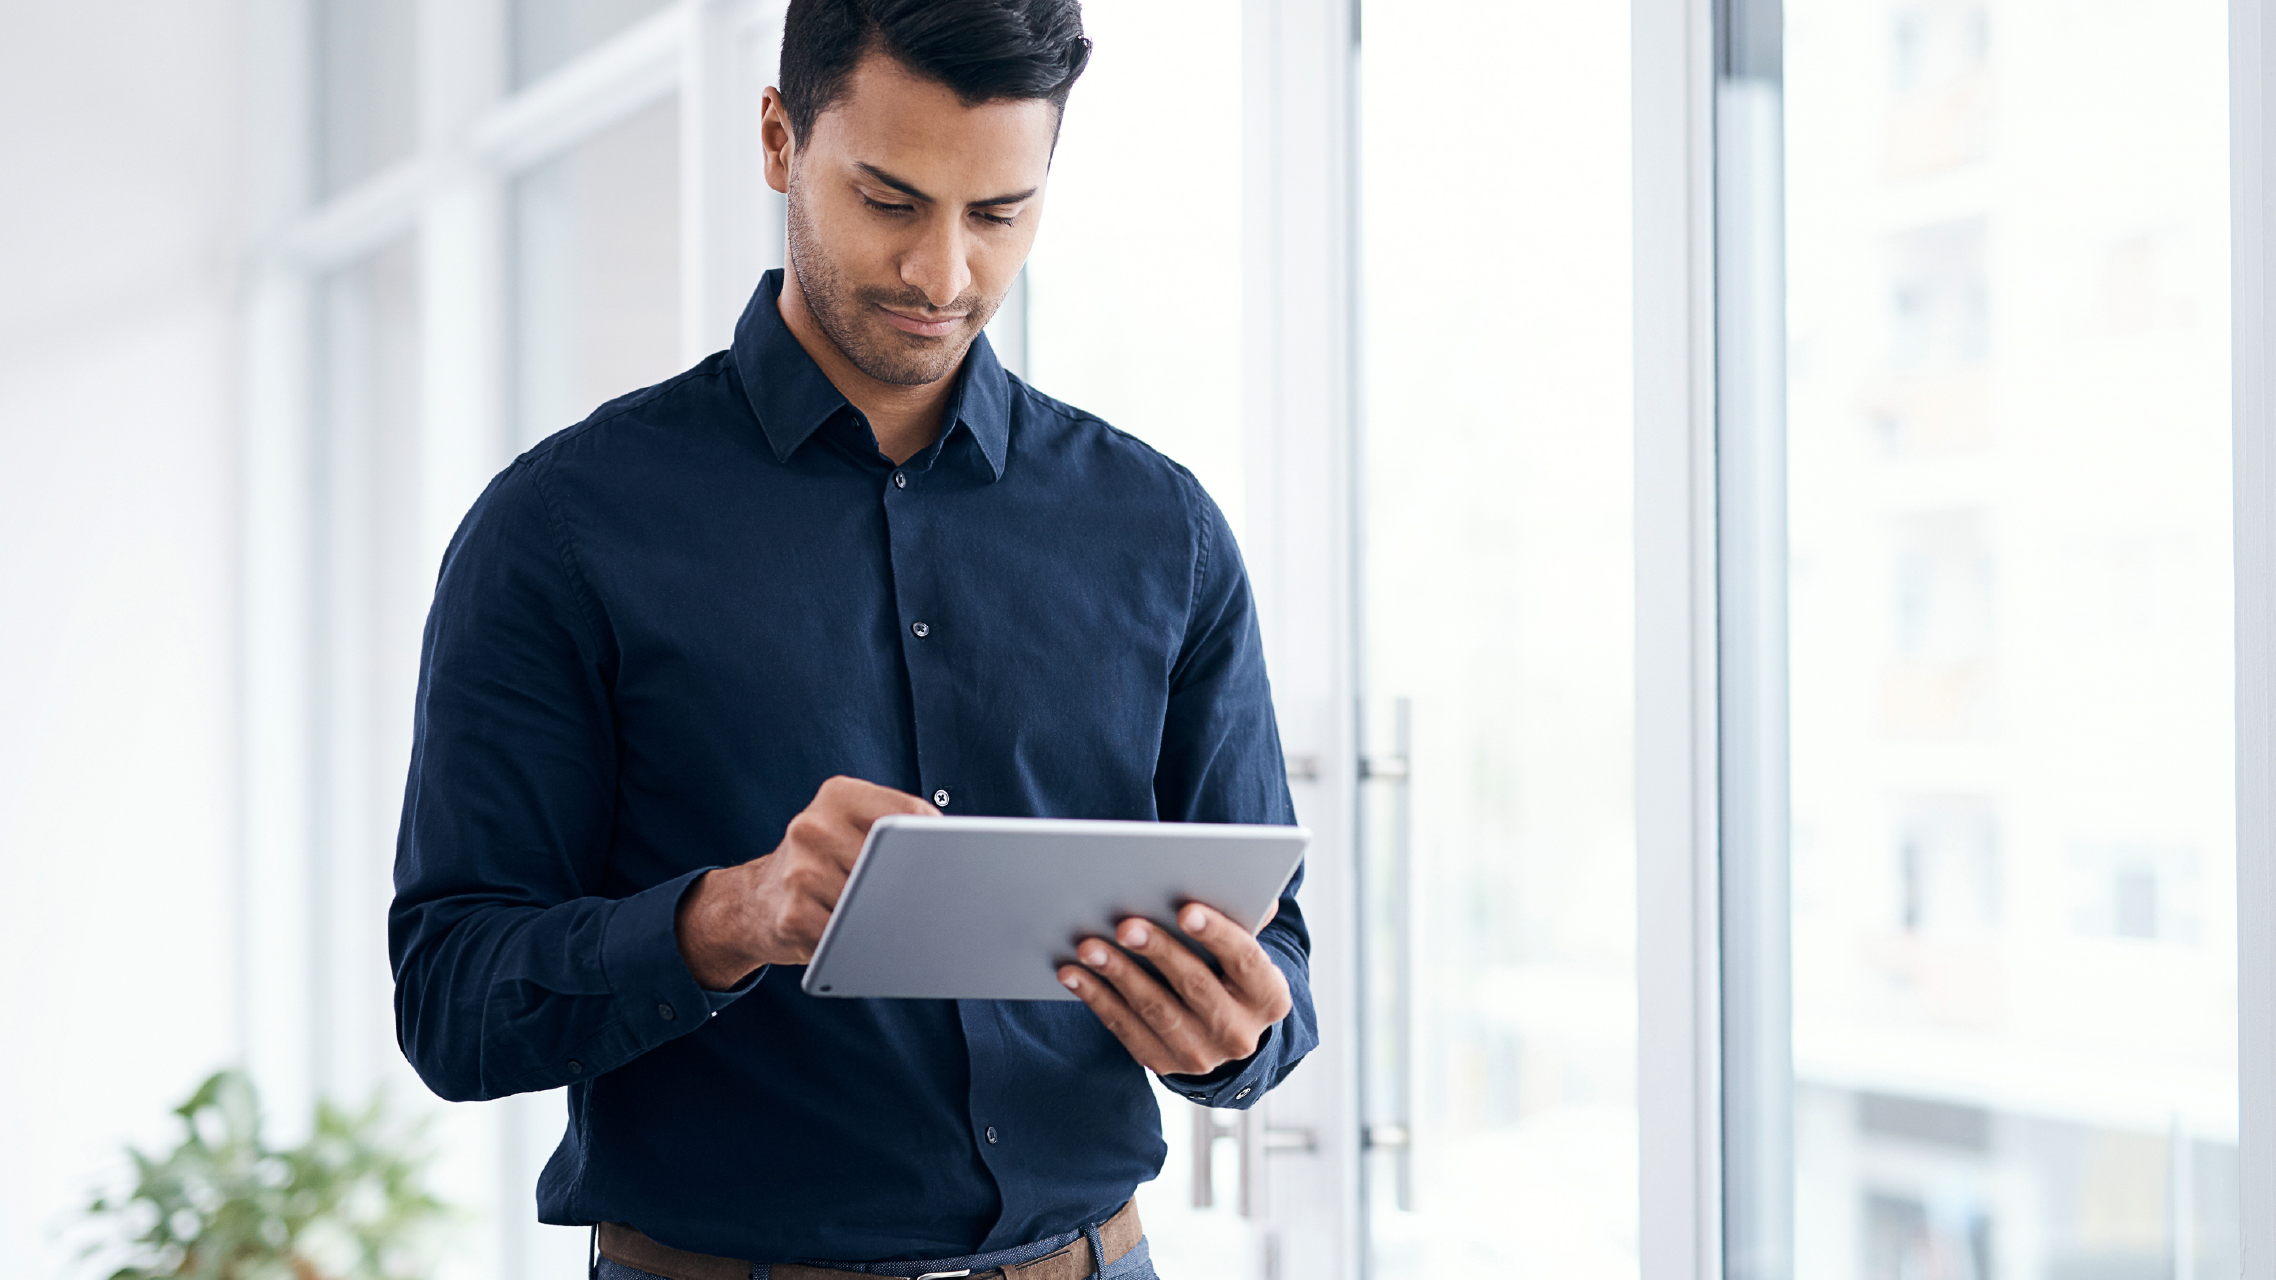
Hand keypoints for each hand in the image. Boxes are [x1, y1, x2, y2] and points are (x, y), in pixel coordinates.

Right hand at [675, 776, 937, 987]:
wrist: (752, 902)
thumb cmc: (820, 866)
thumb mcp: (849, 829)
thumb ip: (893, 828)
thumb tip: (956, 856)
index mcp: (838, 795)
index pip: (908, 814)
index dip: (936, 843)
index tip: (953, 862)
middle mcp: (813, 825)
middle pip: (894, 863)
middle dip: (912, 886)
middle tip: (926, 900)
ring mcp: (799, 870)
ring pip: (875, 904)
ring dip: (885, 920)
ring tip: (872, 918)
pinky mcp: (792, 915)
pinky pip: (851, 937)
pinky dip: (861, 944)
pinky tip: (852, 939)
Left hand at [1057, 902, 1293, 1077]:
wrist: (1223, 1033)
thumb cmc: (1230, 973)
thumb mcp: (1245, 951)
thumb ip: (1246, 917)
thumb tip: (1242, 882)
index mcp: (1268, 997)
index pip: (1247, 960)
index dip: (1217, 934)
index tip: (1186, 910)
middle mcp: (1239, 1033)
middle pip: (1196, 986)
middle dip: (1158, 952)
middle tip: (1125, 925)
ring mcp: (1200, 1055)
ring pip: (1155, 1009)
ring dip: (1118, 974)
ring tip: (1088, 946)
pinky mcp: (1163, 1064)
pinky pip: (1125, 1029)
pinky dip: (1097, 999)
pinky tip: (1074, 974)